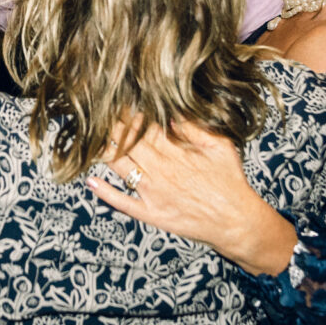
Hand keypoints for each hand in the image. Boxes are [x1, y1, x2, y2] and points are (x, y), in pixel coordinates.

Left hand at [87, 119, 282, 262]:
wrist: (237, 222)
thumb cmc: (231, 182)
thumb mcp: (220, 146)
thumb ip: (194, 128)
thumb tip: (171, 112)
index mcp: (175, 152)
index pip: (144, 127)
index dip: (128, 114)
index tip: (116, 102)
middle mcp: (160, 171)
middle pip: (127, 144)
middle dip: (111, 128)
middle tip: (95, 113)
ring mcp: (153, 193)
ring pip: (120, 168)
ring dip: (103, 152)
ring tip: (88, 138)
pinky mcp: (151, 214)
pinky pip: (123, 202)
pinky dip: (106, 192)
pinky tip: (91, 181)